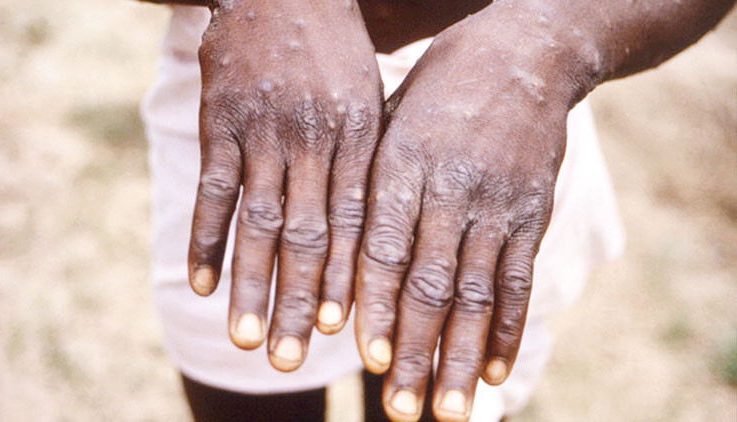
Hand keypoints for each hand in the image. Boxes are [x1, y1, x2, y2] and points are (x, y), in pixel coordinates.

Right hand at [188, 0, 381, 370]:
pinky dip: (205, 238)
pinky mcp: (220, 120)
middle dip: (302, 300)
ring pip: (258, 221)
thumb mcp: (370, 97)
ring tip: (248, 338)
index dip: (349, 279)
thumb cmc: (335, 50)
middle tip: (294, 358)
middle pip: (308, 235)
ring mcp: (263, 130)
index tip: (345, 332)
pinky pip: (213, 189)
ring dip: (251, 284)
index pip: (356, 222)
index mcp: (359, 135)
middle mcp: (313, 138)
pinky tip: (199, 283)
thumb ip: (367, 162)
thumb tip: (374, 234)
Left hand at [354, 4, 593, 419]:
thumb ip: (371, 183)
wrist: (526, 53)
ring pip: (476, 293)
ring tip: (447, 409)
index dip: (376, 306)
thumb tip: (341, 256)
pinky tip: (493, 371)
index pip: (384, 248)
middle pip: (430, 283)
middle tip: (402, 410)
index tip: (367, 359)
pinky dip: (507, 329)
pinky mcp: (532, 213)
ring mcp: (497, 203)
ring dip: (459, 356)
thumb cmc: (441, 88)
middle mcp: (451, 188)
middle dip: (415, 351)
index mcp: (403, 162)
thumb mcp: (392, 118)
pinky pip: (519, 279)